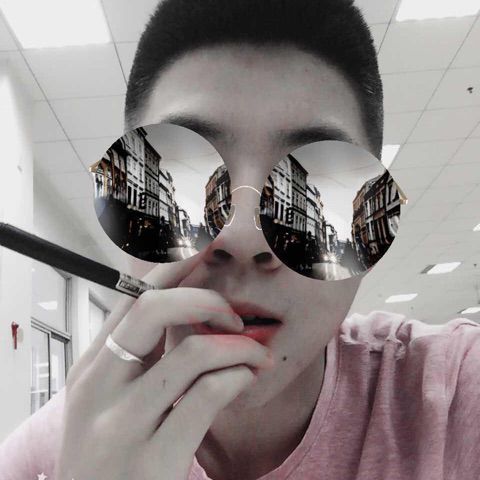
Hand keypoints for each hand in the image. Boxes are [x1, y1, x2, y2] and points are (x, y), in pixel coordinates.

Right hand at [54, 256, 271, 479]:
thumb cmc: (111, 454)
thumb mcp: (110, 398)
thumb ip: (138, 355)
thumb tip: (181, 304)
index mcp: (92, 366)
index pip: (133, 296)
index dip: (173, 266)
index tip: (205, 246)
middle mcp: (99, 388)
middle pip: (154, 309)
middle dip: (206, 299)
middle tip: (234, 316)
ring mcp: (122, 424)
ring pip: (193, 353)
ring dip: (239, 348)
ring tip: (257, 356)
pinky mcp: (152, 459)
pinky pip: (208, 396)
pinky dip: (237, 378)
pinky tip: (245, 381)